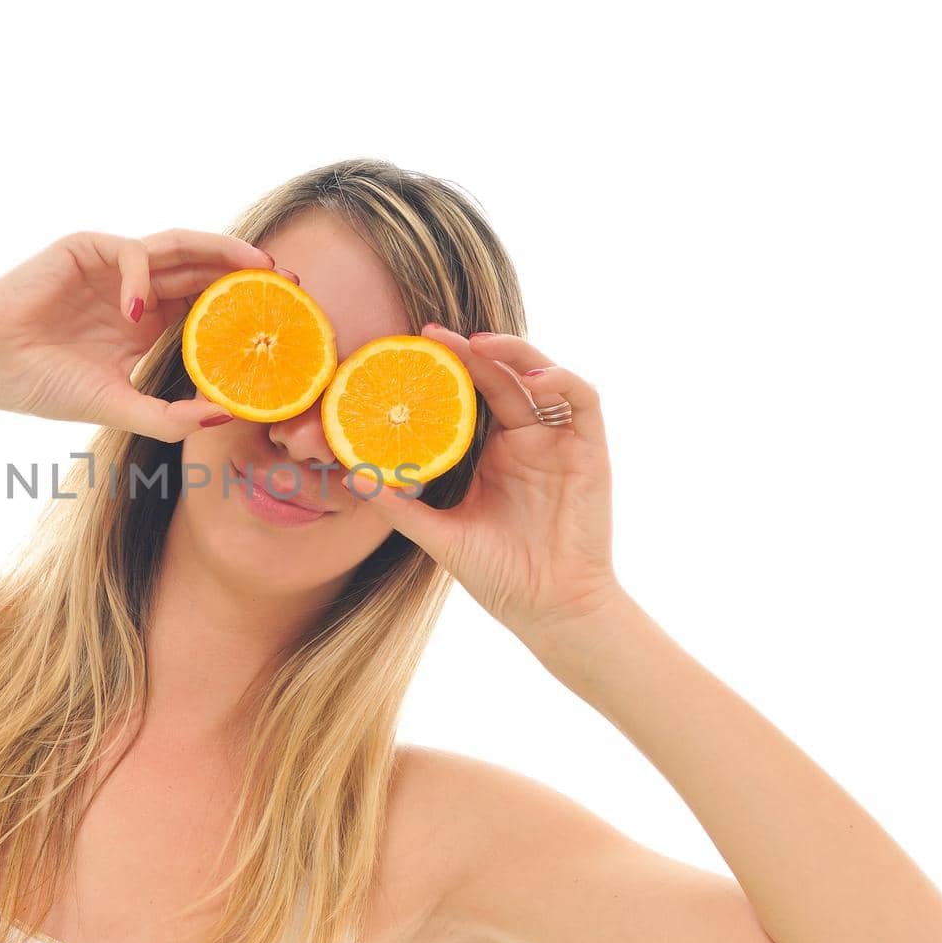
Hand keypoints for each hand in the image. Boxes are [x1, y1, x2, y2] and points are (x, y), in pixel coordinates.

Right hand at [0, 229, 284, 440]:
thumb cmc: (43, 385)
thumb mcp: (118, 407)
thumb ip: (169, 416)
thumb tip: (225, 417)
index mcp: (147, 321)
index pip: (208, 302)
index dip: (244, 305)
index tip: (285, 317)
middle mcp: (138, 288)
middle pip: (204, 268)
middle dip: (247, 272)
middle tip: (288, 282)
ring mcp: (114, 265)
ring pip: (179, 247)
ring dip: (219, 252)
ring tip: (254, 268)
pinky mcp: (86, 248)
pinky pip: (131, 254)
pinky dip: (141, 278)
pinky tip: (137, 311)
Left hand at [345, 325, 624, 640]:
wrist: (548, 609)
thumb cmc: (498, 574)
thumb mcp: (439, 534)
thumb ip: (399, 506)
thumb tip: (351, 476)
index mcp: (494, 451)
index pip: (470, 394)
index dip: (447, 367)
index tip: (410, 347)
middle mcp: (527, 438)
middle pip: (501, 376)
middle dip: (470, 350)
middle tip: (433, 333)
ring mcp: (560, 442)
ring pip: (542, 376)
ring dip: (515, 352)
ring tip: (479, 343)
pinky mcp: (590, 451)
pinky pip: (583, 401)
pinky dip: (561, 380)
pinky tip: (532, 377)